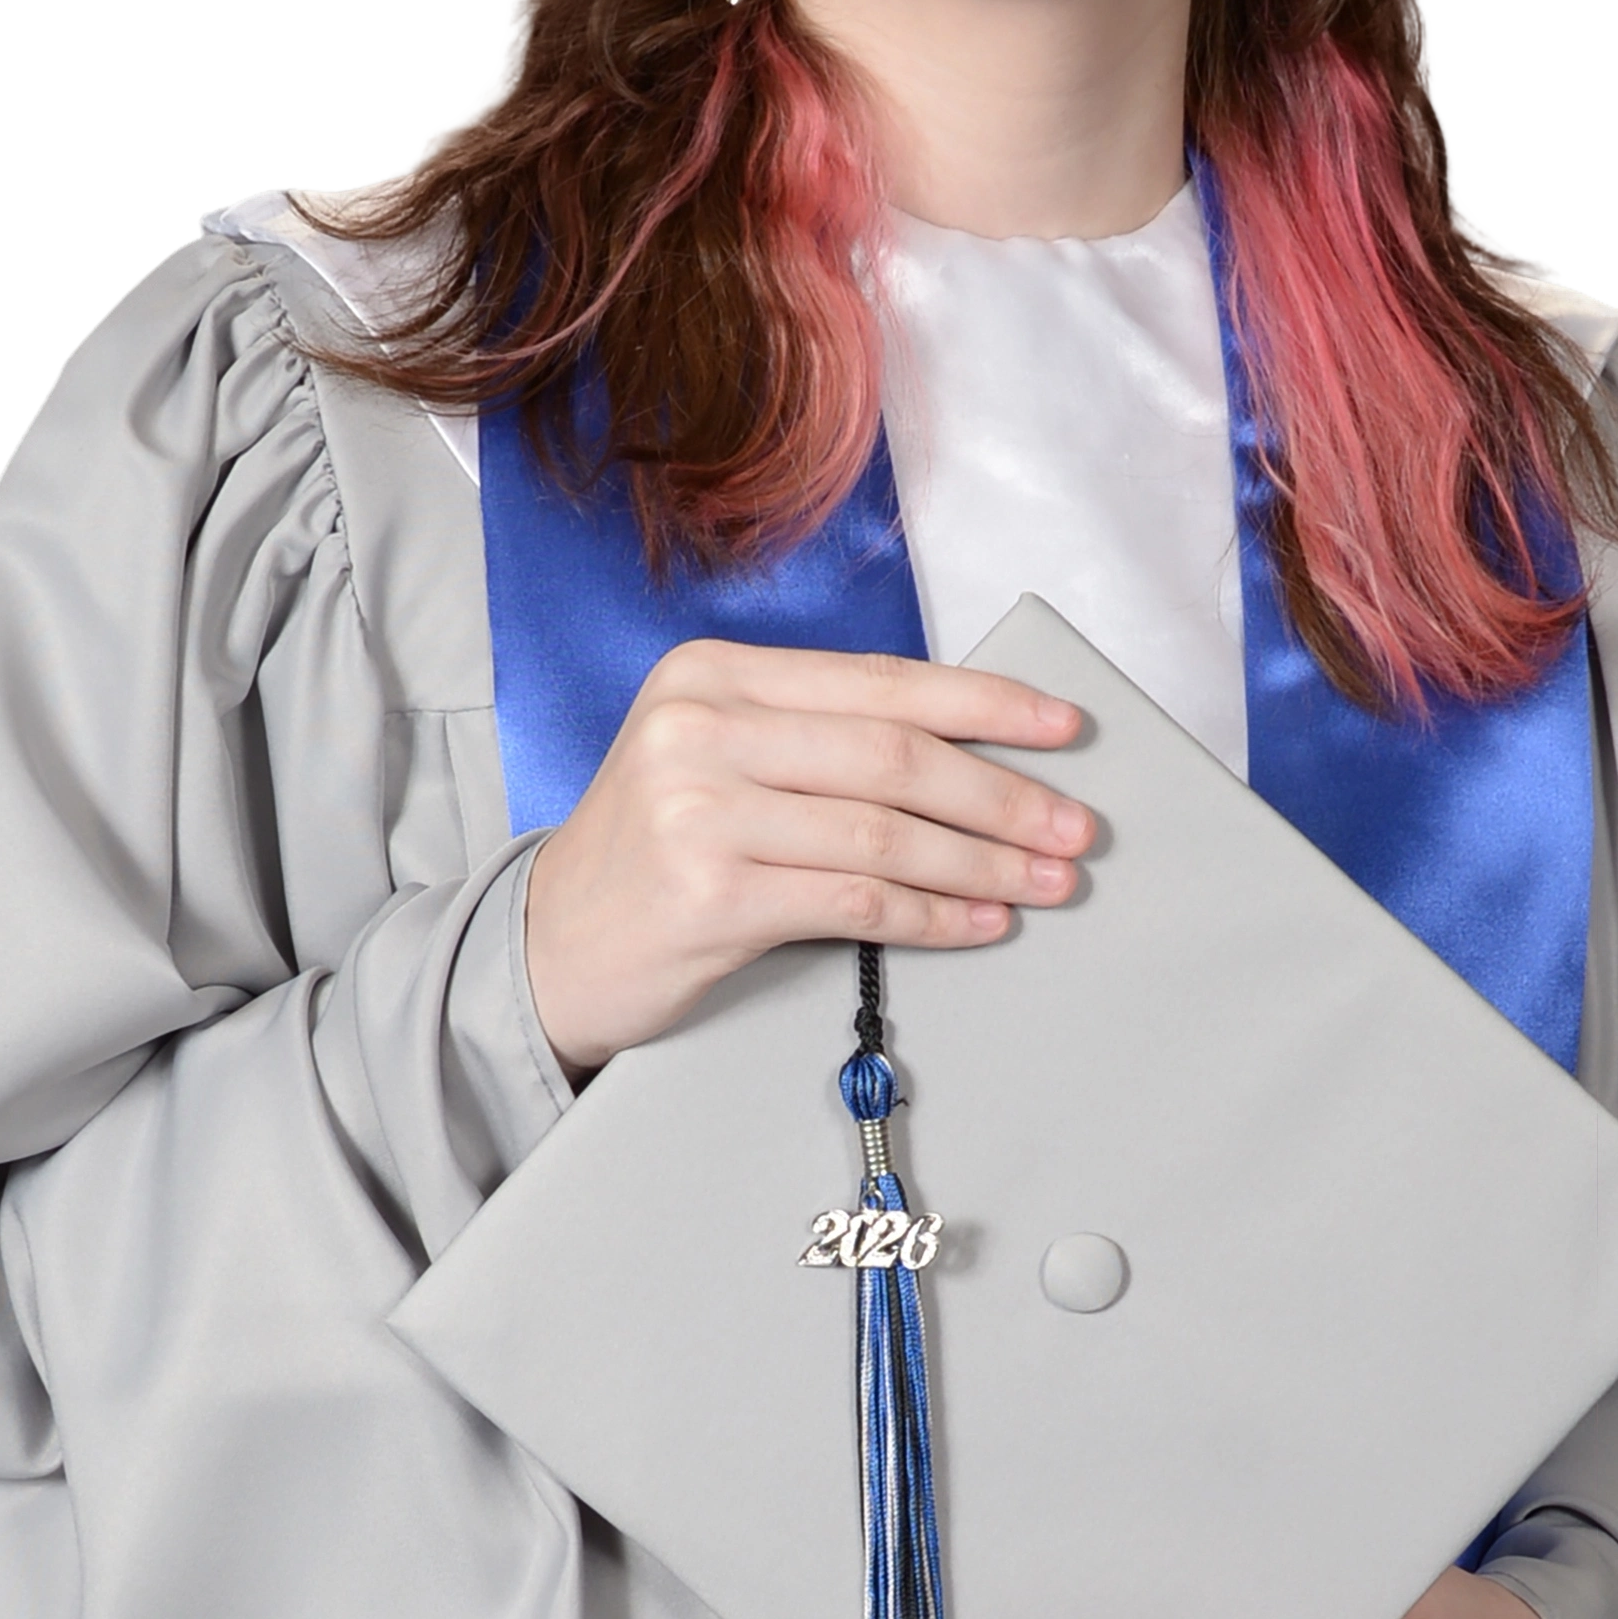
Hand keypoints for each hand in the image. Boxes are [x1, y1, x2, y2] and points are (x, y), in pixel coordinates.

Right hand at [523, 638, 1089, 1078]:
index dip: (986, 701)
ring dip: (983, 860)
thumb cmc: (654, 848)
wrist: (545, 945)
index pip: (881, 680)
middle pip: (894, 754)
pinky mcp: (708, 895)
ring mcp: (698, 810)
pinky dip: (932, 913)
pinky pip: (854, 899)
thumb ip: (817, 737)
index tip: (1062, 726)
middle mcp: (701, 727)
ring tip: (1044, 878)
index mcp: (712, 674)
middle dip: (1002, 791)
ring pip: (885, 829)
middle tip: (1072, 824)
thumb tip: (970, 748)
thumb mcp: (716, 757)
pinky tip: (979, 920)